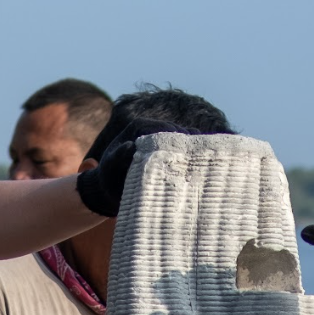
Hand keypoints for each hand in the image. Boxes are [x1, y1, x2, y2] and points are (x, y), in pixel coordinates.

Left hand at [74, 120, 196, 217]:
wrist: (110, 188)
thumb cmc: (108, 176)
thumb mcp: (110, 166)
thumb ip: (118, 155)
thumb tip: (129, 145)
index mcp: (140, 126)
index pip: (165, 129)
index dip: (178, 141)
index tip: (188, 156)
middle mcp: (154, 128)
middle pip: (180, 133)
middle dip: (190, 147)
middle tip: (200, 164)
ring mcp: (163, 140)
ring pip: (187, 141)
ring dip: (195, 153)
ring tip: (204, 167)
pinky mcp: (169, 151)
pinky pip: (186, 151)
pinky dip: (194, 158)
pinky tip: (202, 170)